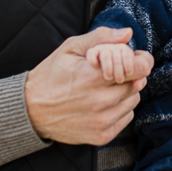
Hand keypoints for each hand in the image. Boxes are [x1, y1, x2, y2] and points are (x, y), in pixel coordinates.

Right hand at [24, 27, 153, 144]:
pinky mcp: (101, 136)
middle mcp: (101, 101)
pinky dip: (119, 110)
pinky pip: (126, 118)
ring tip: (103, 89)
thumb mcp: (71, 48)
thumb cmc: (51, 75)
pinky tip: (101, 105)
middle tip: (110, 74)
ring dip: (124, 93)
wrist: (30, 110)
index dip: (141, 61)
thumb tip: (127, 34)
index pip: (140, 69)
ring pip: (133, 101)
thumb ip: (101, 38)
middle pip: (137, 84)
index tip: (136, 59)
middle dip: (129, 76)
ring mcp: (102, 121)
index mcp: (94, 76)